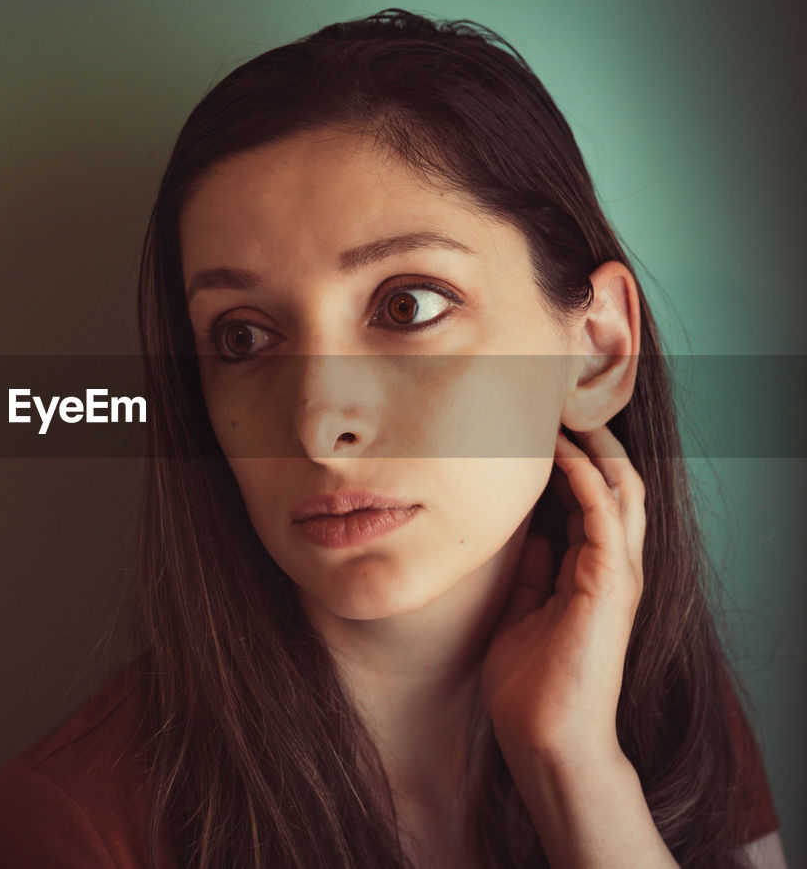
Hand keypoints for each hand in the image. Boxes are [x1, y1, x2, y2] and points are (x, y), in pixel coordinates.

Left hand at [480, 425, 645, 767]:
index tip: (540, 427)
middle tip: (558, 403)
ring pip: (620, 491)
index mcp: (591, 574)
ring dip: (594, 448)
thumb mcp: (523, 613)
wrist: (546, 740)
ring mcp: (617, 576)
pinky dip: (586, 479)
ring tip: (565, 411)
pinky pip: (605, 517)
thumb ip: (531, 574)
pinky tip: (563, 453)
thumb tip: (525, 537)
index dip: (571, 460)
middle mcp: (612, 568)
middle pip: (615, 485)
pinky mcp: (610, 585)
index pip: (591, 500)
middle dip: (592, 441)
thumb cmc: (529, 686)